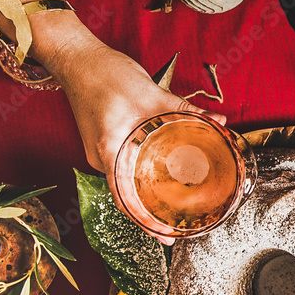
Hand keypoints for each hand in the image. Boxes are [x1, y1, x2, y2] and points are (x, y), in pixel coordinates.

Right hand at [39, 27, 226, 244]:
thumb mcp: (151, 93)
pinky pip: (127, 165)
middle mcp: (102, 157)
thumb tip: (218, 121)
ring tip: (176, 206)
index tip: (167, 238)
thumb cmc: (105, 74)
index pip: (126, 201)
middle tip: (180, 226)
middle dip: (153, 214)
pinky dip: (145, 174)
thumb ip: (185, 110)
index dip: (146, 223)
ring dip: (150, 194)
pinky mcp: (106, 140)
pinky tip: (165, 173)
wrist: (76, 56)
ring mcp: (102, 150)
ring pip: (128, 181)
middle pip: (128, 196)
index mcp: (109, 151)